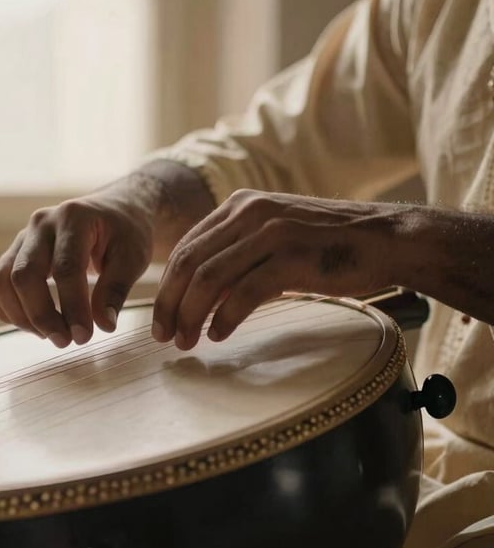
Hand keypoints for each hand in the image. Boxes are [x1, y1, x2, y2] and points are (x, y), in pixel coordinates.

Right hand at [0, 187, 153, 346]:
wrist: (115, 210)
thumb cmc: (127, 233)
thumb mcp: (132, 258)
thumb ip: (116, 290)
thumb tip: (103, 326)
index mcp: (74, 218)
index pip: (65, 269)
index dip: (72, 307)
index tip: (84, 336)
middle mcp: (41, 224)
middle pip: (24, 275)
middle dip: (41, 316)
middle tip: (65, 342)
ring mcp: (24, 237)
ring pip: (1, 280)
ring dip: (21, 316)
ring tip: (51, 335)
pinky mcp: (15, 252)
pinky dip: (9, 310)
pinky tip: (35, 326)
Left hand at [152, 190, 406, 348]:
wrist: (385, 239)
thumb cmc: (327, 246)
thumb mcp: (273, 239)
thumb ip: (238, 255)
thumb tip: (201, 295)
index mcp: (239, 206)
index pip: (186, 248)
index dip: (166, 287)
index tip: (161, 318)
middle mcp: (250, 212)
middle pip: (190, 263)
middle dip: (170, 304)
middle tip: (163, 336)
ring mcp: (271, 232)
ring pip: (209, 278)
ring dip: (191, 315)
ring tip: (187, 342)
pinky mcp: (292, 256)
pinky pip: (244, 291)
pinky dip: (225, 317)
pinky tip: (218, 335)